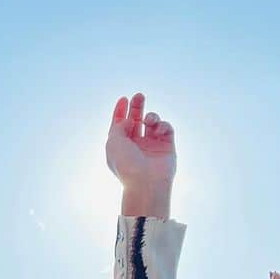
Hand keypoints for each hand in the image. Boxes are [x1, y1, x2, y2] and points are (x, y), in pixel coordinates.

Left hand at [107, 93, 175, 218]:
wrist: (146, 182)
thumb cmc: (126, 164)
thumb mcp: (113, 141)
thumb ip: (119, 125)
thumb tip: (131, 120)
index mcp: (120, 146)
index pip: (120, 125)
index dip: (121, 111)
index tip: (124, 98)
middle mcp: (136, 146)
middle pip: (137, 120)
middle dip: (137, 107)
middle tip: (139, 96)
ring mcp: (152, 146)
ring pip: (152, 123)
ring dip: (151, 116)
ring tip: (149, 120)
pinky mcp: (167, 147)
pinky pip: (166, 128)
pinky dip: (162, 124)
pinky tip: (158, 129)